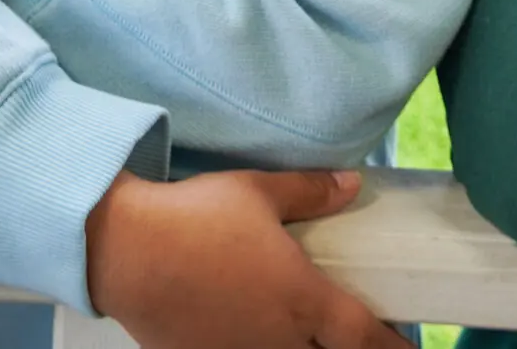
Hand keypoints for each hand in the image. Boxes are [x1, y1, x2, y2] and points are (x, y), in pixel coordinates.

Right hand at [85, 169, 405, 348]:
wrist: (123, 250)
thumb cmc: (195, 217)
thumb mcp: (257, 192)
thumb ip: (309, 192)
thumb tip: (352, 184)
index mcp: (302, 299)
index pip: (364, 337)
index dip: (393, 348)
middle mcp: (279, 339)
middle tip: (349, 338)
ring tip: (298, 334)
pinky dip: (250, 348)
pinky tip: (243, 335)